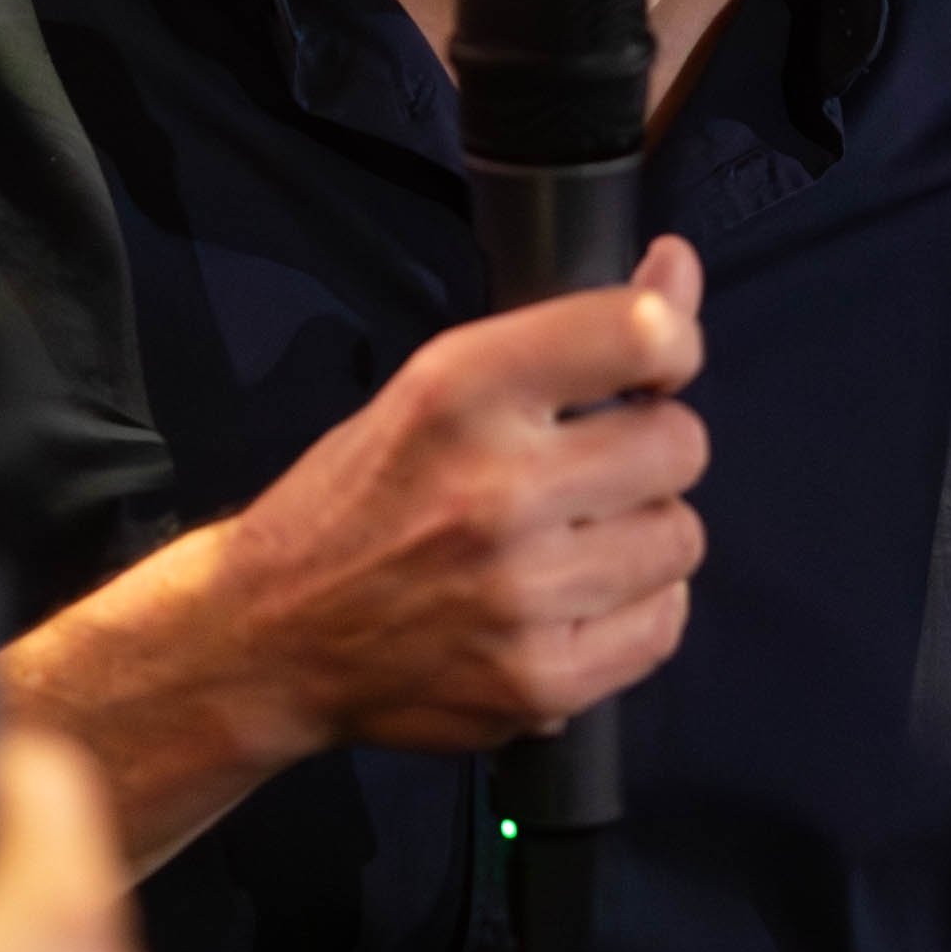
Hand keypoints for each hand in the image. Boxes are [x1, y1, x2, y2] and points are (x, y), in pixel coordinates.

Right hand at [0, 236, 708, 869]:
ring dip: (641, 532)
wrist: (270, 634)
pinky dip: (635, 609)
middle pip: (679, 444)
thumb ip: (567, 334)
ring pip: (680, 536)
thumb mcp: (436, 384)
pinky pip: (663, 625)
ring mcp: (522, 595)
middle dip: (649, 446)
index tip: (655, 362)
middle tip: (591, 465)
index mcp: (458, 392)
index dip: (671, 341)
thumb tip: (676, 271)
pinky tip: (577, 596)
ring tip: (574, 536)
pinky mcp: (541, 680)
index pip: (636, 334)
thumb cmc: (357, 499)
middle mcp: (494, 490)